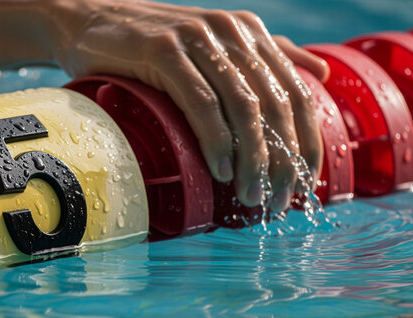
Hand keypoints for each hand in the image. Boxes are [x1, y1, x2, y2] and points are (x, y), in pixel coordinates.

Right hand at [48, 0, 328, 211]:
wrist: (93, 19)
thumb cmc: (153, 44)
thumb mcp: (215, 47)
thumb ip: (270, 57)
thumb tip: (319, 75)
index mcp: (250, 34)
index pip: (296, 94)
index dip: (307, 143)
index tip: (303, 187)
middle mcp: (231, 33)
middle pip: (275, 105)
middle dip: (283, 161)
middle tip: (278, 203)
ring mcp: (198, 39)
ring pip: (243, 107)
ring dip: (252, 159)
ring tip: (250, 196)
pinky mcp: (163, 51)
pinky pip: (200, 102)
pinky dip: (214, 139)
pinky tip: (218, 170)